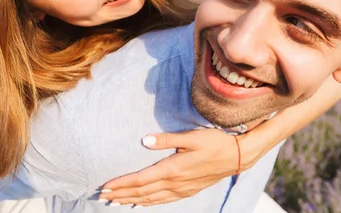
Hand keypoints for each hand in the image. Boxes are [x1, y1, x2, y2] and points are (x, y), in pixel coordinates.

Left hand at [98, 128, 240, 207]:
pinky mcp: (188, 190)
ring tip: (115, 203)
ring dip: (131, 200)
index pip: (140, 180)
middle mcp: (175, 183)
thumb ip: (166, 139)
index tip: (105, 186)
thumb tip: (144, 140)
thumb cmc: (215, 142)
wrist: (238, 156)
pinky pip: (163, 200)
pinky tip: (141, 204)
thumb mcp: (191, 137)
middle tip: (102, 197)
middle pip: (142, 192)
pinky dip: (149, 203)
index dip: (121, 184)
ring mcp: (182, 189)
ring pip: (151, 199)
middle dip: (121, 195)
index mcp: (172, 169)